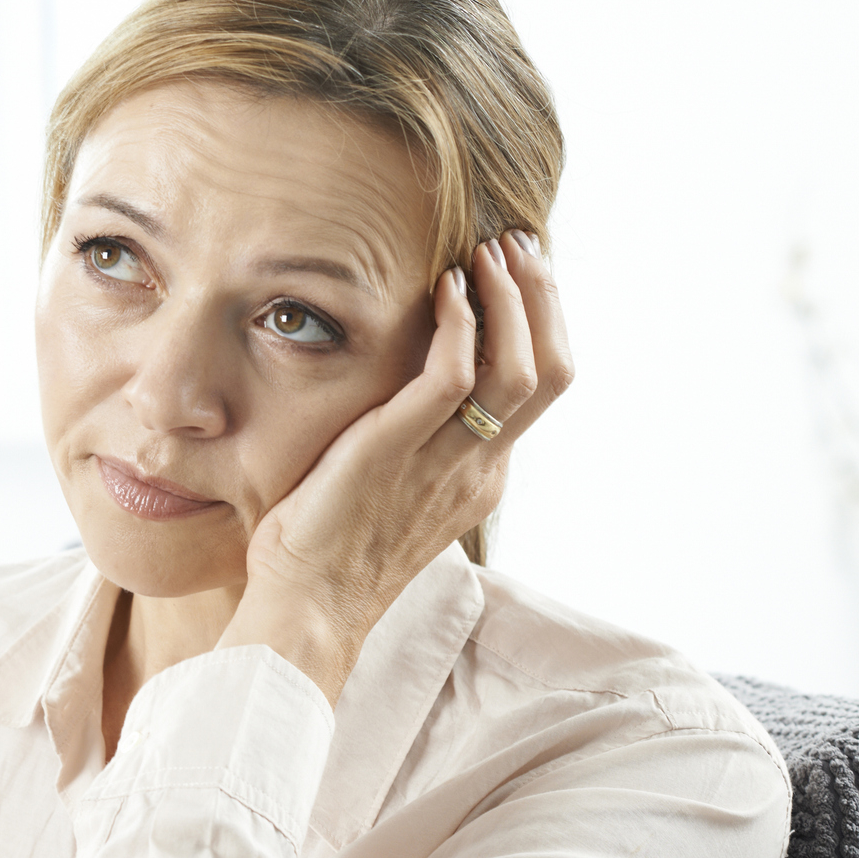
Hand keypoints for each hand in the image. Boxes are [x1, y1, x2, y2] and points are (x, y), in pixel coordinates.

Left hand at [220, 230, 573, 700]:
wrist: (305, 611)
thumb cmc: (327, 555)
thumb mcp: (390, 494)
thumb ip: (412, 446)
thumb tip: (400, 396)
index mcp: (481, 477)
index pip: (541, 389)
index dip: (541, 323)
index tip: (519, 274)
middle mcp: (479, 468)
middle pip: (553, 372)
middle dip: (543, 299)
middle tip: (519, 246)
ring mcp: (445, 463)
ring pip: (520, 369)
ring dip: (512, 299)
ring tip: (489, 252)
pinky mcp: (394, 451)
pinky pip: (452, 375)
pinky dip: (459, 323)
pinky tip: (444, 288)